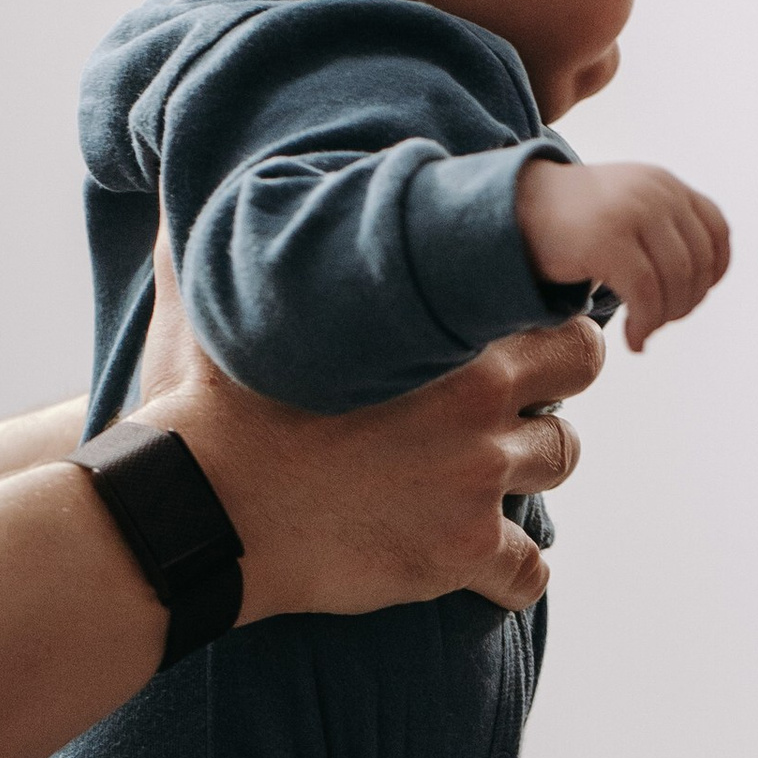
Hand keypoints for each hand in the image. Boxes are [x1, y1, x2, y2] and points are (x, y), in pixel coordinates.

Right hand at [137, 244, 598, 616]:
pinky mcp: (460, 554)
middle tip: (499, 411)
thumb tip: (179, 185)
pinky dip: (510, 572)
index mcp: (444, 331)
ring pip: (559, 462)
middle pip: (578, 385)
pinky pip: (531, 571)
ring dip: (524, 472)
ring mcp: (476, 480)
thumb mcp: (231, 300)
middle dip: (548, 393)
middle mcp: (478, 403)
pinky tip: (473, 564)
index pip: (557, 313)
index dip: (541, 328)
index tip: (513, 345)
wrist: (202, 510)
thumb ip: (238, 237)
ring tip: (473, 475)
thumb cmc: (213, 405)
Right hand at [514, 158, 730, 350]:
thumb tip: (703, 283)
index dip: (714, 271)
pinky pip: (646, 295)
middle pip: (698, 263)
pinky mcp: (607, 239)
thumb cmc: (573, 223)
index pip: (717, 230)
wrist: (514, 211)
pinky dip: (645, 326)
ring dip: (665, 318)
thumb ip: (666, 230)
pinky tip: (633, 341)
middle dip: (686, 303)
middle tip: (659, 323)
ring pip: (677, 282)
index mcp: (664, 184)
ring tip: (644, 332)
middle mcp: (655, 192)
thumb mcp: (628, 209)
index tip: (690, 297)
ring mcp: (632, 212)